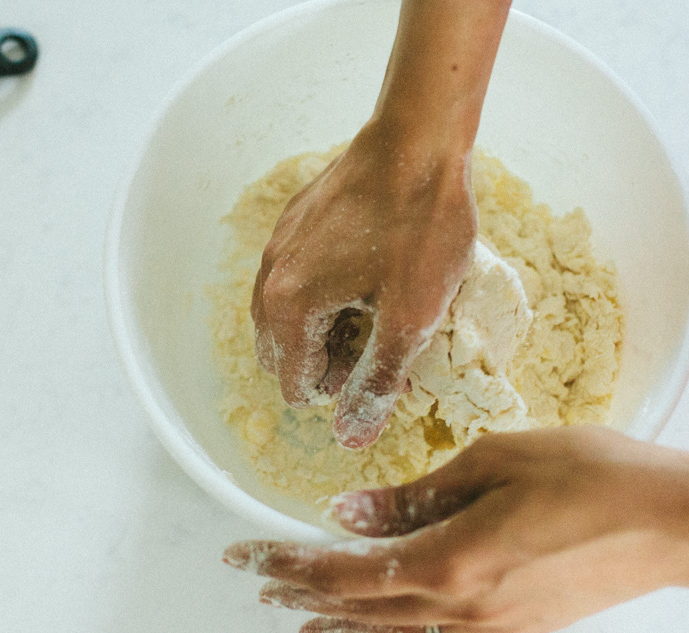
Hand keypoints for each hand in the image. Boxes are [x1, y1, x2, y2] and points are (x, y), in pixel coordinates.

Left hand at [223, 427, 688, 632]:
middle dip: (299, 591)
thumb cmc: (592, 477)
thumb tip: (348, 510)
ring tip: (298, 619)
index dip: (288, 564)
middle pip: (356, 605)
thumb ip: (414, 493)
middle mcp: (461, 607)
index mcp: (450, 558)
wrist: (671, 524)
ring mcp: (487, 629)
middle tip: (257, 581)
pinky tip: (375, 628)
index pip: (343, 570)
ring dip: (337, 623)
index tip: (248, 556)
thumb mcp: (494, 462)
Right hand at [251, 0, 513, 448]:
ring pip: (286, 315)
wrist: (419, 138)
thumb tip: (350, 437)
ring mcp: (278, 244)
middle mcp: (269, 278)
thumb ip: (377, 382)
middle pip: (282, 352)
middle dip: (326, 362)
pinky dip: (321, 293)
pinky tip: (365, 274)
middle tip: (380, 343)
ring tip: (376, 312)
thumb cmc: (419, 227)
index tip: (382, 367)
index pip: (296, 383)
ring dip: (324, 328)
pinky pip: (294, 277)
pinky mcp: (295, 220)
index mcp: (287, 307)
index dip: (341, 390)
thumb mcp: (410, 318)